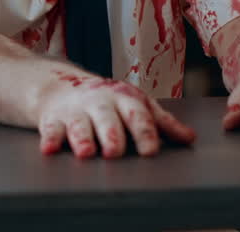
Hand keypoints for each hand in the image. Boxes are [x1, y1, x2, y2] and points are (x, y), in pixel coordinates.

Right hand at [35, 70, 196, 157]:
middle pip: (107, 120)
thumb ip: (162, 123)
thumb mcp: (136, 106)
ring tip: (86, 152)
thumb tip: (190, 138)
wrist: (61, 87)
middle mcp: (100, 104)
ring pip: (79, 125)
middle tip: (115, 152)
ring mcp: (75, 111)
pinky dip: (49, 139)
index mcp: (124, 100)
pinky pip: (50, 129)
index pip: (137, 116)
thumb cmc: (107, 102)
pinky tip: (49, 150)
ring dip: (82, 138)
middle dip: (111, 135)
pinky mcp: (53, 119)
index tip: (149, 150)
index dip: (144, 133)